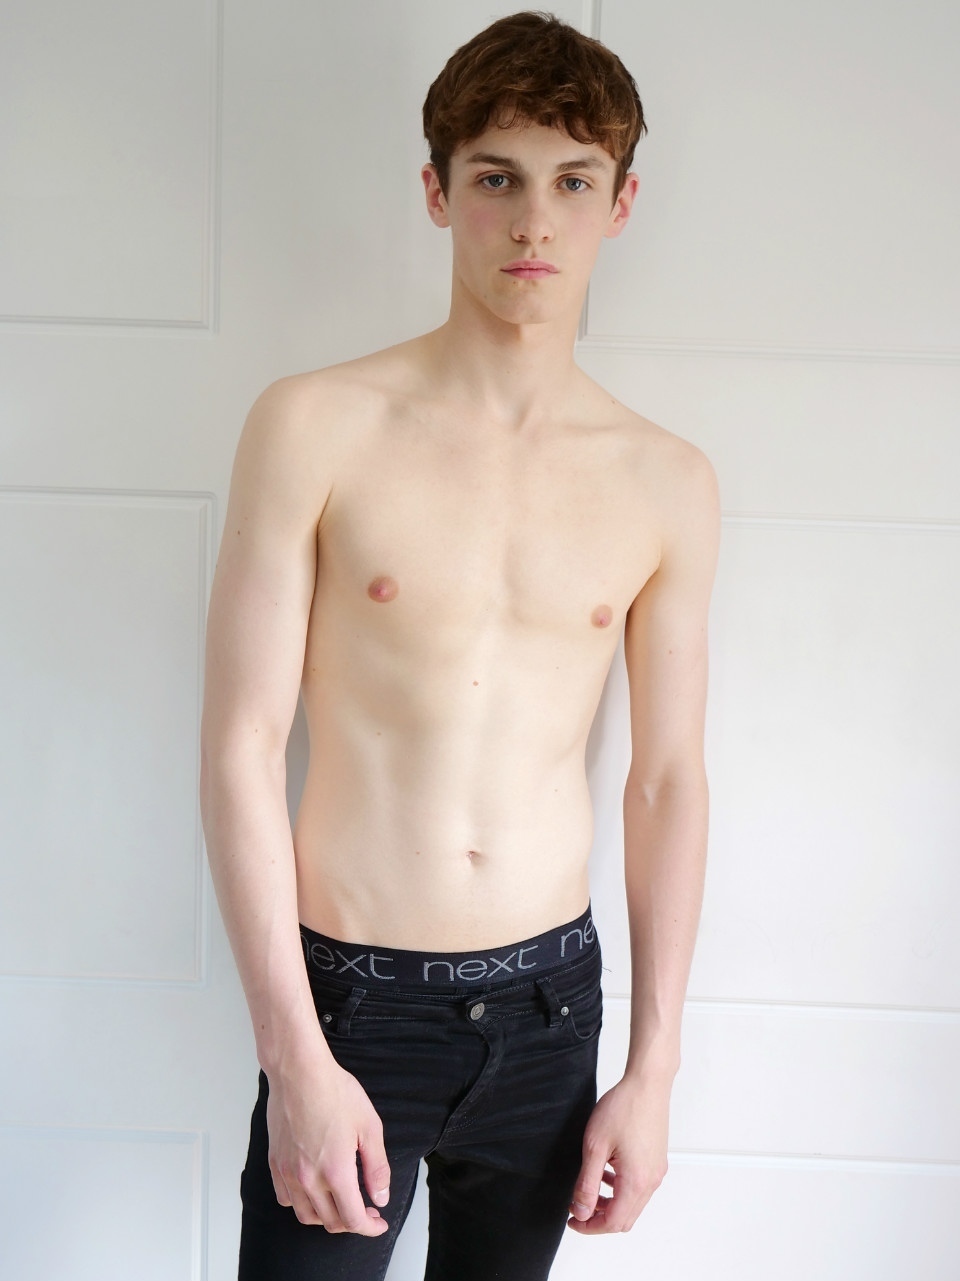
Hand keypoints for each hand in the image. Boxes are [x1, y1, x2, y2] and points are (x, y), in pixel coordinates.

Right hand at [266, 1040, 390, 1235]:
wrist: (299, 1072)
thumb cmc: (335, 1092)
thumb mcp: (369, 1126)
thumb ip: (377, 1167)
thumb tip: (381, 1197)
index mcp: (336, 1171)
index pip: (353, 1220)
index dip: (370, 1227)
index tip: (379, 1223)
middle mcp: (309, 1178)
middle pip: (331, 1222)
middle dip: (352, 1222)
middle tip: (367, 1208)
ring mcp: (288, 1173)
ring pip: (306, 1216)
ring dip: (327, 1217)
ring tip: (341, 1202)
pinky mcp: (275, 1163)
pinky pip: (286, 1199)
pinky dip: (302, 1204)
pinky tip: (314, 1190)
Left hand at [567, 1075, 669, 1233]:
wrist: (647, 1083)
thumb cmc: (623, 1107)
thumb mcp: (595, 1146)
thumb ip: (587, 1183)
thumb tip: (581, 1211)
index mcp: (636, 1181)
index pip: (613, 1223)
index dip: (589, 1226)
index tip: (572, 1219)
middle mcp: (651, 1181)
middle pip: (625, 1219)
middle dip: (599, 1218)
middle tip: (578, 1207)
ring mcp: (656, 1171)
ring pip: (632, 1204)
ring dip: (610, 1203)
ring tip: (589, 1187)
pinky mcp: (657, 1161)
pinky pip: (639, 1187)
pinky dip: (621, 1189)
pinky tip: (607, 1171)